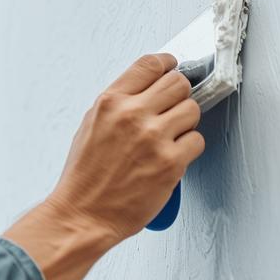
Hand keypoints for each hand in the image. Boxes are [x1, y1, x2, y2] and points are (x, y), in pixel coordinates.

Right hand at [47, 54, 204, 241]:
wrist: (83, 215)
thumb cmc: (85, 177)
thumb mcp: (90, 126)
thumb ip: (119, 104)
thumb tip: (147, 90)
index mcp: (110, 102)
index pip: (150, 64)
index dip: (168, 64)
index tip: (173, 67)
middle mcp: (132, 115)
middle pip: (178, 83)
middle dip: (179, 95)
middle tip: (173, 109)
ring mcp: (153, 138)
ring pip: (192, 109)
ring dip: (185, 123)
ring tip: (170, 137)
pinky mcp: (170, 163)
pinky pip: (197, 141)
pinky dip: (188, 149)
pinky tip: (172, 157)